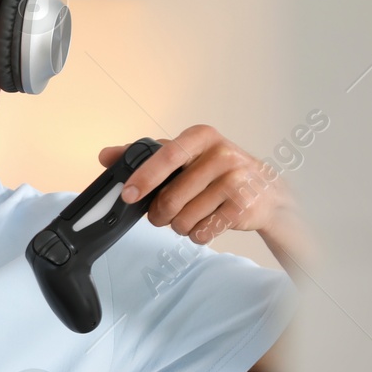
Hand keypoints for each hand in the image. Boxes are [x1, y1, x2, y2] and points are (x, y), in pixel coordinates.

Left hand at [97, 125, 291, 244]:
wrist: (265, 190)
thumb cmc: (217, 171)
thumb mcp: (185, 155)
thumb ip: (146, 155)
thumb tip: (106, 156)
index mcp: (201, 137)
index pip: (167, 156)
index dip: (145, 178)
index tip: (129, 195)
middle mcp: (222, 154)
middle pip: (171, 198)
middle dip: (159, 214)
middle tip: (161, 215)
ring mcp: (236, 180)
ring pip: (185, 219)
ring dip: (180, 225)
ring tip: (191, 215)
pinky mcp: (244, 207)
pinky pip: (204, 232)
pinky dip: (198, 234)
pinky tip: (207, 221)